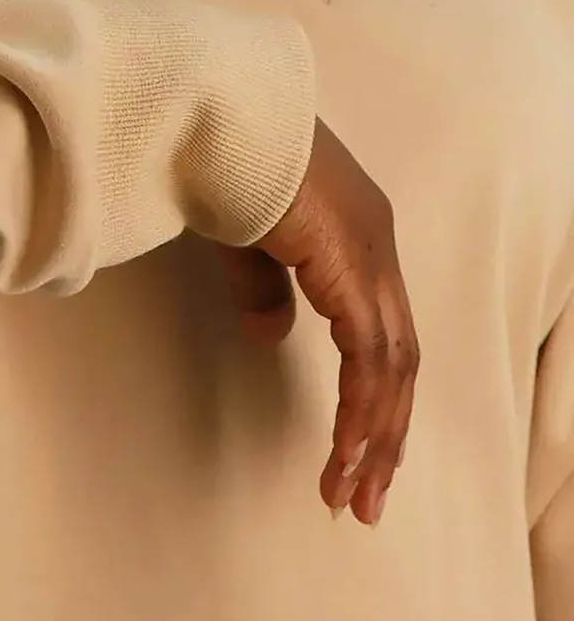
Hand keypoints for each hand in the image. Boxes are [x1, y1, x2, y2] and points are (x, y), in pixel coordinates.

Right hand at [222, 118, 419, 525]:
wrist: (221, 123)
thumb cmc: (226, 169)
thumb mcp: (248, 244)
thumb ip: (266, 290)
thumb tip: (274, 337)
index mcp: (357, 242)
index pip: (382, 337)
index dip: (374, 399)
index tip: (355, 454)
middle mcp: (377, 254)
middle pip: (399, 362)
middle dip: (384, 435)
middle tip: (363, 497)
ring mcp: (371, 259)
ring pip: (392, 368)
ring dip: (374, 437)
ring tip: (352, 494)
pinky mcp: (352, 269)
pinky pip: (369, 356)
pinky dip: (362, 410)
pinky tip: (347, 450)